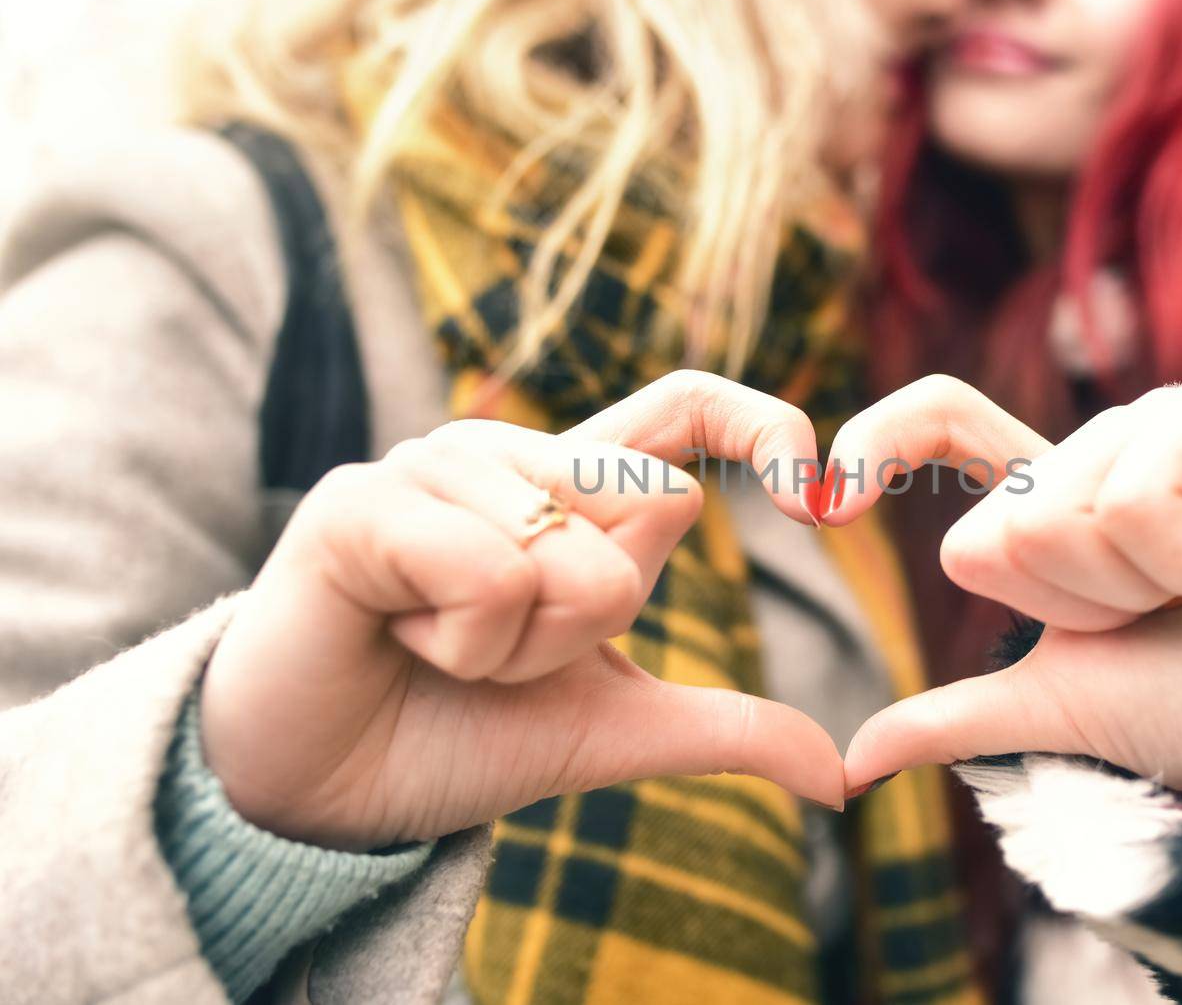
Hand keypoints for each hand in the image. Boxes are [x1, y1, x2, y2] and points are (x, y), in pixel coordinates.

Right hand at [201, 372, 844, 850]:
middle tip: (504, 652)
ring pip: (572, 554)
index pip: (687, 404)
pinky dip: (466, 643)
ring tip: (441, 648)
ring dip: (520, 647)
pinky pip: (490, 572)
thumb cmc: (459, 734)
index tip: (816, 499)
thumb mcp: (612, 729)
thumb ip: (725, 729)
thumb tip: (838, 778)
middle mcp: (508, 457)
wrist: (328, 793)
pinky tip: (402, 639)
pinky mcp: (361, 502)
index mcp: (573, 490)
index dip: (765, 423)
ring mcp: (430, 467)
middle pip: (653, 507)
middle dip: (598, 624)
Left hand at [839, 368, 1181, 795]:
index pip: (944, 422)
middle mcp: (1102, 451)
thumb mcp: (1063, 708)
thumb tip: (850, 764)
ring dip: (1137, 583)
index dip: (876, 441)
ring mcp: (1165, 419)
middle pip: (998, 523)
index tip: (817, 499)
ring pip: (1063, 508)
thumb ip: (958, 717)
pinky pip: (1142, 486)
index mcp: (1055, 504)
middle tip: (1163, 612)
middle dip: (1072, 603)